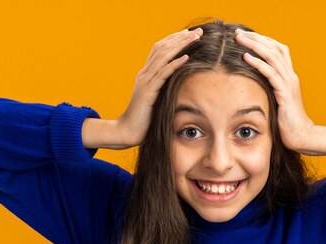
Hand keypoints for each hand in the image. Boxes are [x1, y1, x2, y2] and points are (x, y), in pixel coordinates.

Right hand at [116, 27, 202, 146]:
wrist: (128, 132)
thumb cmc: (144, 120)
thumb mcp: (155, 100)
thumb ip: (163, 90)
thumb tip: (178, 86)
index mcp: (146, 75)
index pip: (160, 50)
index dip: (174, 39)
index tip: (190, 34)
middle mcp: (144, 74)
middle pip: (162, 48)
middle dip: (180, 38)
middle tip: (198, 31)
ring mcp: (145, 82)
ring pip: (163, 57)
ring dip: (180, 46)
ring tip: (195, 38)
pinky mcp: (148, 92)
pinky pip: (163, 74)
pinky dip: (174, 64)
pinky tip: (186, 57)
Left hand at [234, 28, 314, 152]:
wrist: (302, 136)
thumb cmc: (287, 122)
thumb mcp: (277, 101)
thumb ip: (269, 91)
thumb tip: (252, 86)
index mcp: (289, 77)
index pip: (277, 50)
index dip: (263, 40)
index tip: (245, 36)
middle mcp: (290, 76)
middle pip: (274, 48)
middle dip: (256, 38)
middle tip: (238, 32)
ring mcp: (289, 84)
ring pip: (272, 57)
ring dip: (255, 45)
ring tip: (240, 39)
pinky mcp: (285, 94)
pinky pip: (271, 74)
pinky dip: (258, 63)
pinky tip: (246, 57)